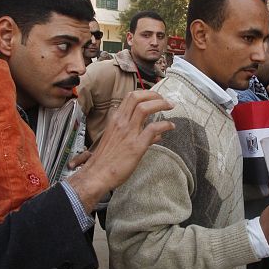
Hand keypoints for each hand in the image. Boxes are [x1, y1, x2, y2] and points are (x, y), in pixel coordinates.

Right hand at [68, 90, 173, 210]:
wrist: (97, 175)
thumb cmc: (106, 160)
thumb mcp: (117, 141)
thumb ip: (136, 134)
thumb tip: (156, 134)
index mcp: (115, 120)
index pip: (130, 97)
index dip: (145, 93)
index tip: (156, 96)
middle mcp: (121, 122)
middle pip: (137, 97)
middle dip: (154, 94)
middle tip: (165, 99)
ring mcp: (128, 133)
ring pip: (145, 108)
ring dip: (161, 104)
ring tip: (170, 106)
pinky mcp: (136, 146)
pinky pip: (153, 128)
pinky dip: (165, 124)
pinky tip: (171, 126)